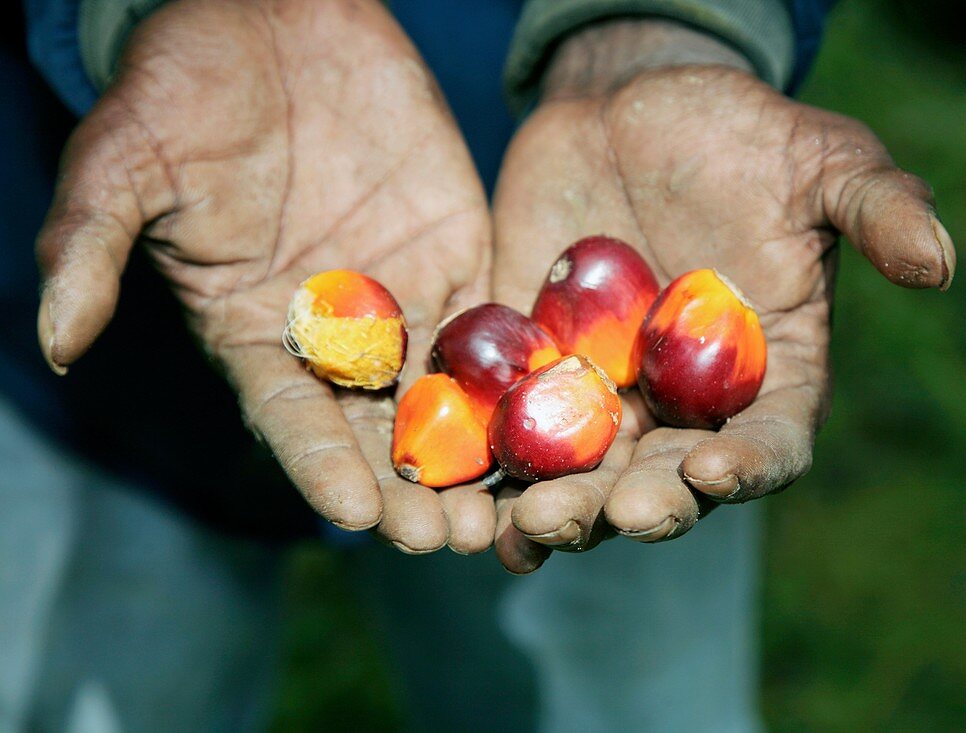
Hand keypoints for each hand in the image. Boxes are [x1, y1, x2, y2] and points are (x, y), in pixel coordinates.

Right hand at [35, 0, 495, 553]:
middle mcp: (335, 338)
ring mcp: (403, 302)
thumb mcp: (125, 159)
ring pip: (446, 398)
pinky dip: (522, 373)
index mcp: (256, 334)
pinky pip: (494, 326)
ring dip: (478, 456)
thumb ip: (91, 247)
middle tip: (454, 539)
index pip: (291, 418)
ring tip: (512, 509)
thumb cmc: (184, 85)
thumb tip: (55, 341)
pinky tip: (553, 414)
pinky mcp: (457, 261)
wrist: (273, 19)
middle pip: (379, 431)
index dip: (321, 466)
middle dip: (414, 490)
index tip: (356, 515)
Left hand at [491, 19, 955, 571]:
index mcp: (764, 373)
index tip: (713, 471)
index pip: (770, 443)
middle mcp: (686, 404)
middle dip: (639, 506)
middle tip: (607, 516)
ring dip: (562, 512)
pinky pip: (513, 435)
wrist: (628, 109)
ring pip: (586, 478)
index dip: (747, 467)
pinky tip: (467, 499)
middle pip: (669, 482)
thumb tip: (941, 263)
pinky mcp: (536, 373)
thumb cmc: (738, 133)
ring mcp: (608, 395)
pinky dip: (493, 472)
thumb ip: (875, 206)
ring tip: (529, 527)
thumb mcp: (816, 157)